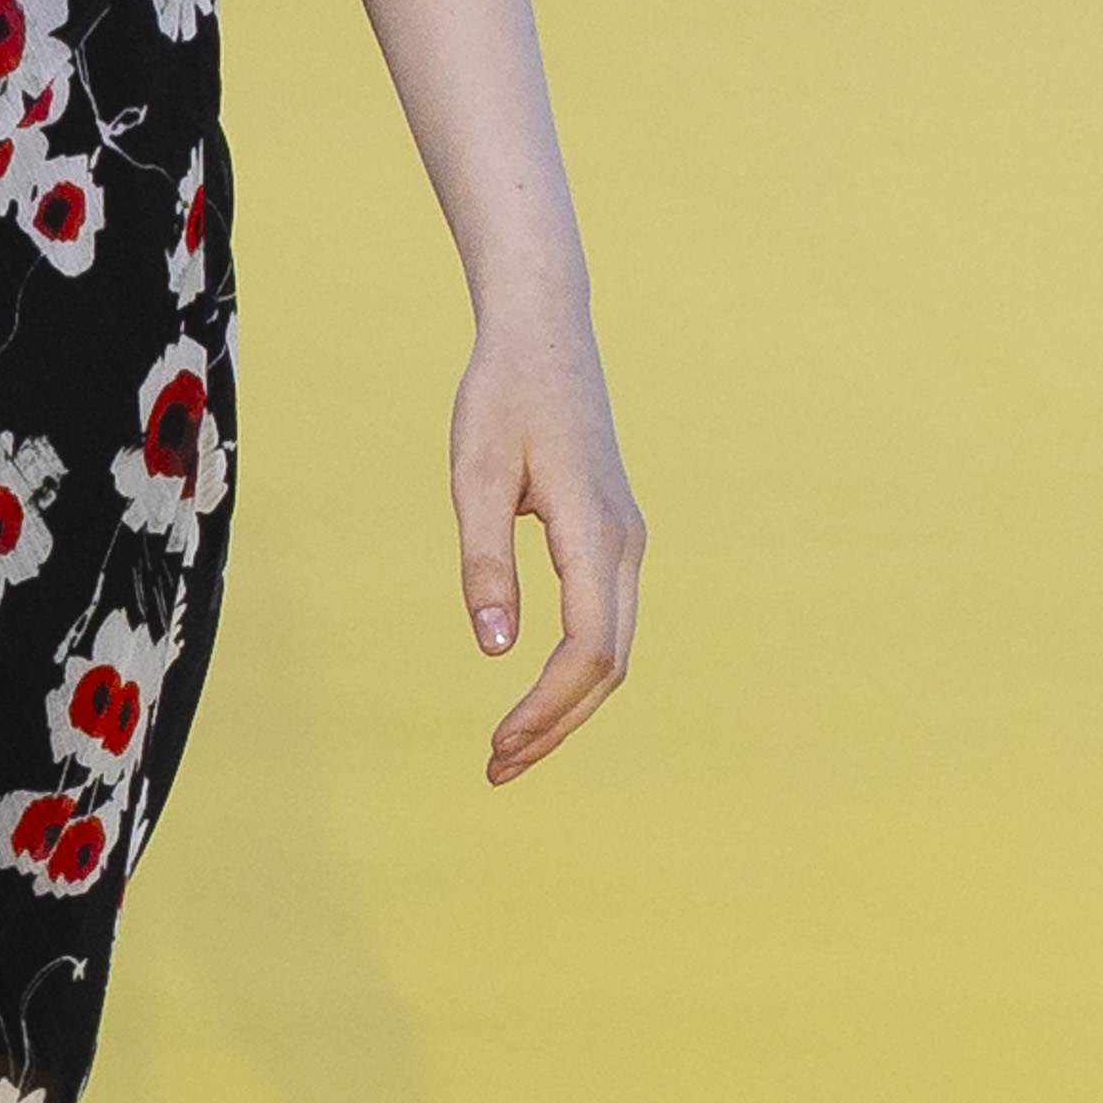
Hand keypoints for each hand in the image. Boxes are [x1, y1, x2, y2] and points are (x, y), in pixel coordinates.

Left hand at [451, 307, 644, 785]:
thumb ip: (484, 561)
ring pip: (614, 649)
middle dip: (557, 724)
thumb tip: (492, 649)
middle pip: (609, 665)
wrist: (544, 334)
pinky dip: (575, 671)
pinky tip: (535, 694)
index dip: (546, 708)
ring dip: (566, 705)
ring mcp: (626, 542)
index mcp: (595, 532)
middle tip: (496, 769)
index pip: (588, 649)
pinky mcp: (612, 536)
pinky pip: (606, 623)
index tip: (498, 745)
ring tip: (510, 747)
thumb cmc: (502, 397)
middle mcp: (625, 545)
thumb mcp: (476, 474)